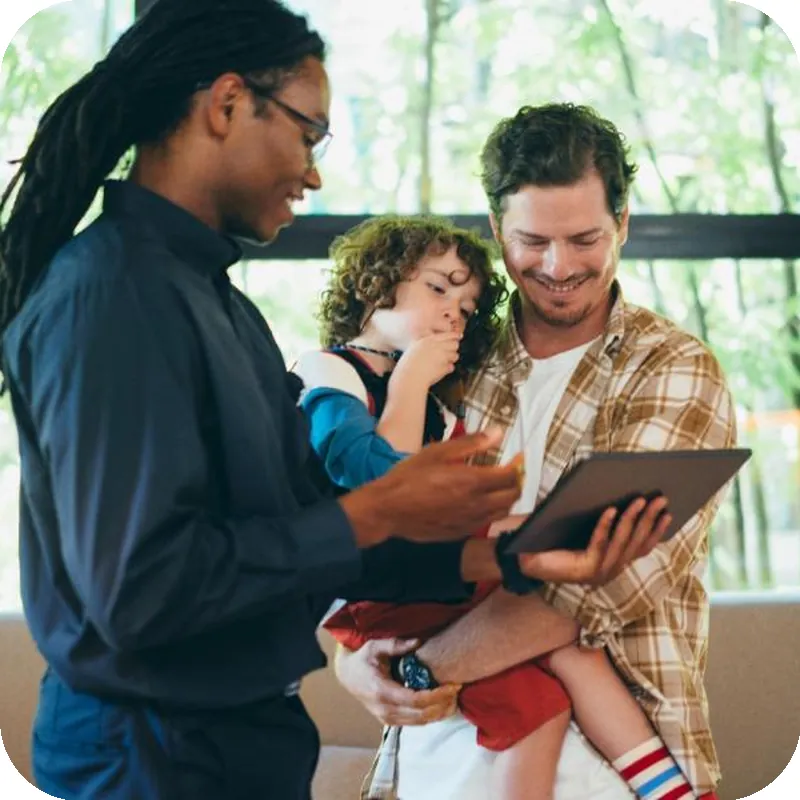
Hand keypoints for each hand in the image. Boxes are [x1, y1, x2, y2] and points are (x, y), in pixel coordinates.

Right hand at [333, 638, 459, 725]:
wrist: (347, 675)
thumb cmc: (363, 659)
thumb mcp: (375, 646)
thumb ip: (396, 645)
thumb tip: (419, 642)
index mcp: (382, 691)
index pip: (416, 699)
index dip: (438, 695)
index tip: (453, 685)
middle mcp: (385, 709)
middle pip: (422, 714)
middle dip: (444, 704)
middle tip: (458, 689)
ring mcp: (387, 718)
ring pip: (421, 722)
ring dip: (440, 712)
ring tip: (455, 697)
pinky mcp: (390, 721)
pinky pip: (415, 723)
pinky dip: (431, 716)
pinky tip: (442, 705)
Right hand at [367, 428, 520, 542]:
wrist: (388, 509)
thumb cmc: (408, 478)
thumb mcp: (438, 452)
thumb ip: (471, 443)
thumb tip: (498, 433)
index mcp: (472, 481)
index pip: (510, 475)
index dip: (518, 465)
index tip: (517, 457)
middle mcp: (476, 504)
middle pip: (512, 496)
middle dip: (517, 482)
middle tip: (511, 472)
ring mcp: (470, 522)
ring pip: (502, 512)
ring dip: (506, 498)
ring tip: (499, 487)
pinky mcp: (460, 533)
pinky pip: (486, 523)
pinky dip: (491, 512)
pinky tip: (480, 502)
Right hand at [390, 332, 461, 389]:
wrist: (409, 378)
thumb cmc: (408, 365)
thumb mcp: (414, 348)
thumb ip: (426, 344)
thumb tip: (438, 343)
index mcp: (429, 340)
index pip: (448, 334)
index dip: (454, 336)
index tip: (458, 337)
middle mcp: (437, 347)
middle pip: (455, 344)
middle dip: (453, 349)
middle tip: (447, 353)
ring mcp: (442, 357)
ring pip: (455, 355)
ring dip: (451, 359)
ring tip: (441, 364)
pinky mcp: (445, 367)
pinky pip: (452, 367)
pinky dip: (447, 369)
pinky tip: (439, 371)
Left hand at [518, 496, 671, 586]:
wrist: (525, 556)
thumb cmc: (553, 539)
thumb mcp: (584, 528)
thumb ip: (604, 519)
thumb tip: (620, 492)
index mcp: (614, 562)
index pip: (642, 546)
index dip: (657, 530)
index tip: (668, 511)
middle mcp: (611, 570)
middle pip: (636, 542)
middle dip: (650, 519)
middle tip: (660, 498)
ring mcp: (600, 573)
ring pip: (622, 543)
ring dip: (633, 519)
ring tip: (640, 500)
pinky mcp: (586, 571)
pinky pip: (599, 545)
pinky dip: (606, 527)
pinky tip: (610, 510)